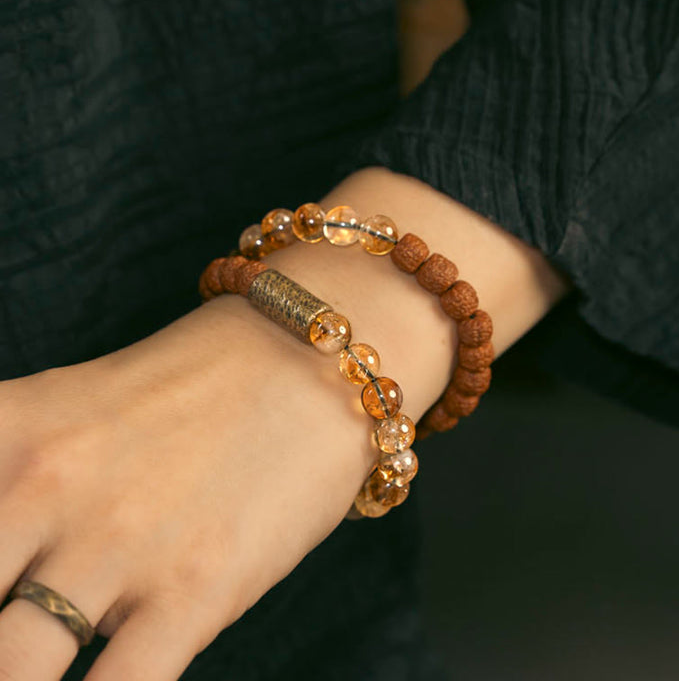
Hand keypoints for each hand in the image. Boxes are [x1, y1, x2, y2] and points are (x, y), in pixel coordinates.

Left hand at [0, 168, 569, 680]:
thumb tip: (12, 551)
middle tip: (20, 632)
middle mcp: (46, 489)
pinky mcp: (194, 591)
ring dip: (27, 676)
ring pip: (15, 674)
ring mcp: (118, 545)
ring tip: (50, 660)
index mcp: (11, 433)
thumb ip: (16, 470)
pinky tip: (122, 675)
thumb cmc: (208, 380)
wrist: (314, 363)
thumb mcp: (81, 403)